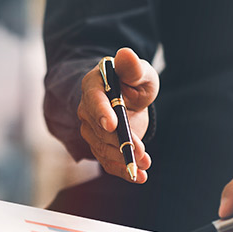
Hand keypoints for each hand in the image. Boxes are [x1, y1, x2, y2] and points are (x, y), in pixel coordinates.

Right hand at [78, 47, 156, 182]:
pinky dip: (122, 171)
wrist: (129, 97)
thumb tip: (126, 54)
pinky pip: (108, 161)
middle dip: (120, 142)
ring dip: (123, 159)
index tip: (112, 125)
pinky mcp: (101, 146)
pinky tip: (139, 177)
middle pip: (99, 130)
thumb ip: (133, 67)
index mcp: (94, 87)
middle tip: (140, 151)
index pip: (94, 101)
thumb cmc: (133, 81)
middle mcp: (87, 110)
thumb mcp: (139, 72)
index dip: (102, 113)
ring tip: (145, 165)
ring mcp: (92, 130)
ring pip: (103, 148)